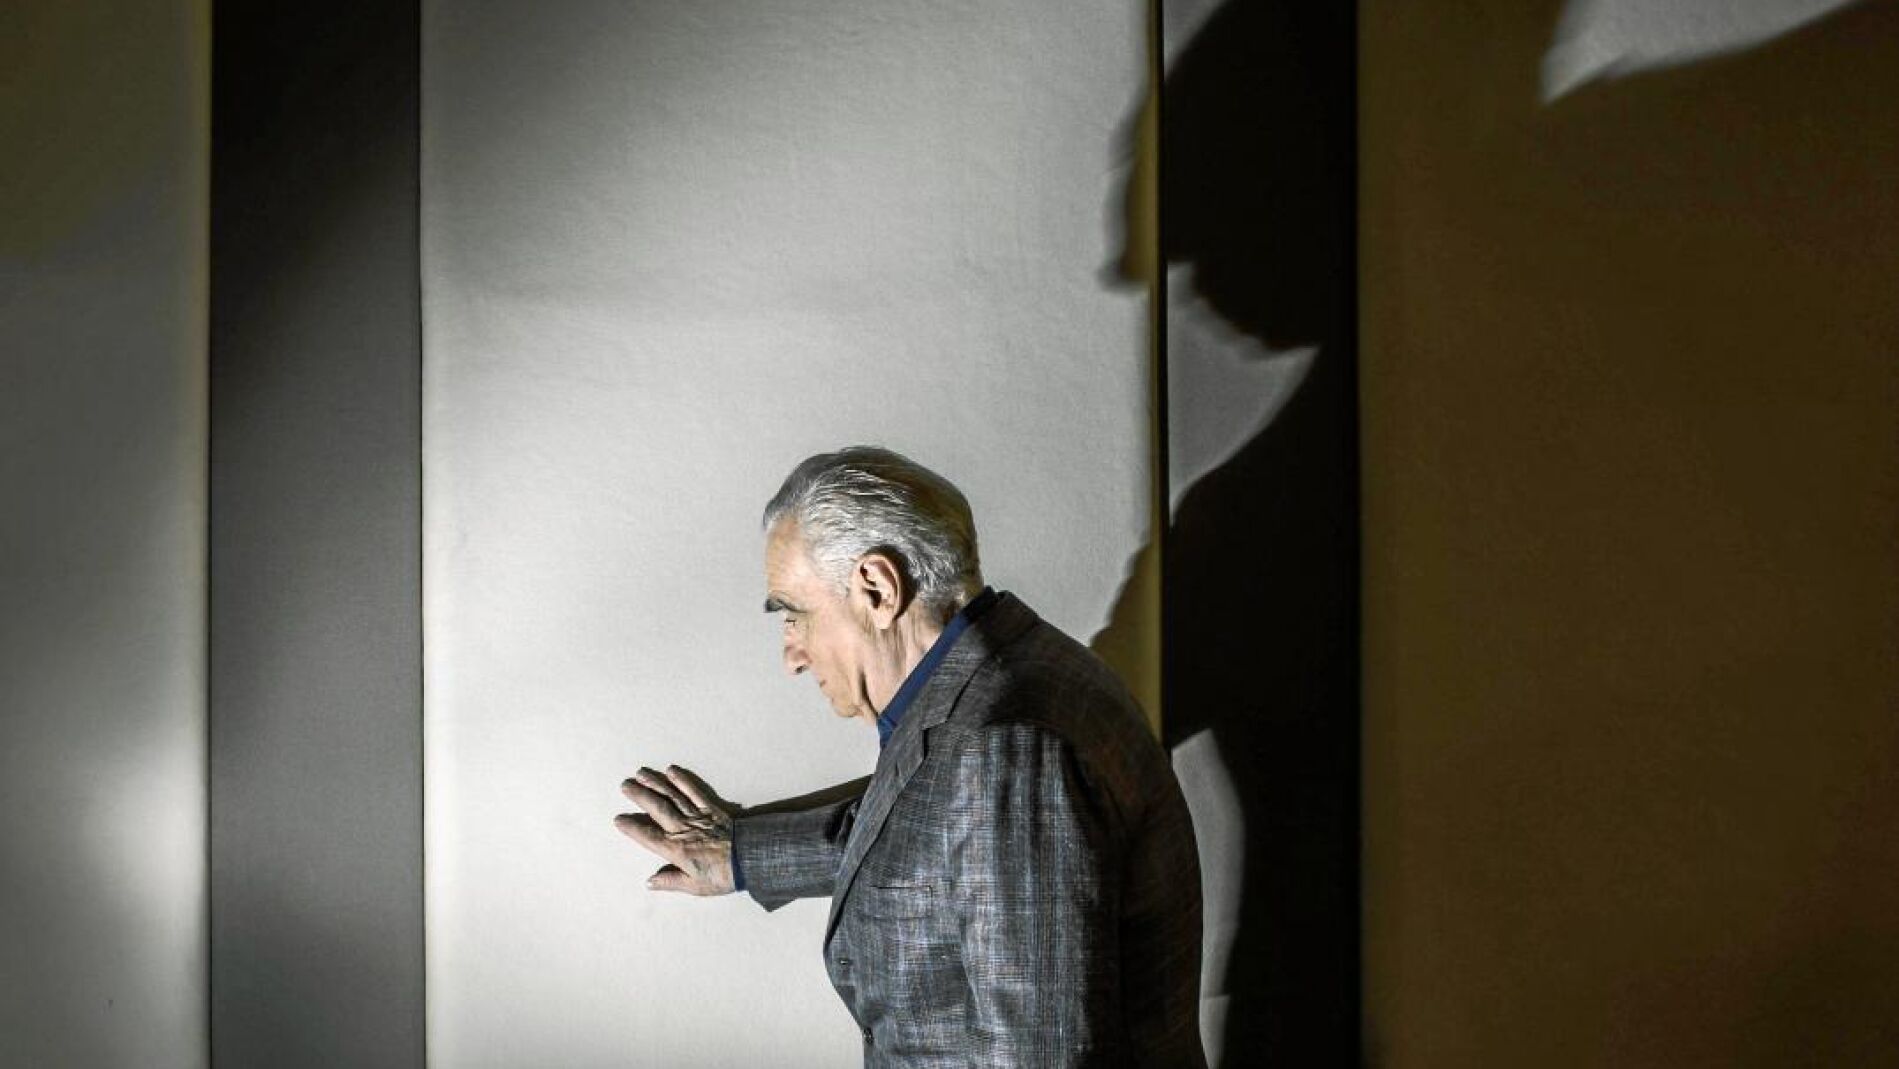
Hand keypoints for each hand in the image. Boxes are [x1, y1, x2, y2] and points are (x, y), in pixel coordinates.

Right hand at [614, 765, 740, 894]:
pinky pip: (694, 792)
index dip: (632, 828)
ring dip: (655, 783)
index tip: (618, 819)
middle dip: (640, 796)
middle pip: (657, 809)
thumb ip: (671, 882)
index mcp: (676, 850)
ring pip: (672, 796)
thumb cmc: (723, 876)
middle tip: (624, 784)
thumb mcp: (695, 886)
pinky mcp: (712, 808)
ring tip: (641, 773)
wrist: (750, 860)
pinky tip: (671, 771)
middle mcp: (683, 829)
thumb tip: (649, 882)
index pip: (648, 837)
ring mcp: (697, 816)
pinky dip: (682, 780)